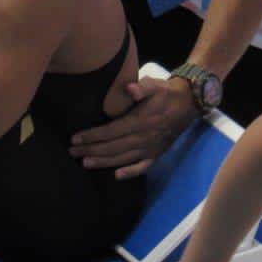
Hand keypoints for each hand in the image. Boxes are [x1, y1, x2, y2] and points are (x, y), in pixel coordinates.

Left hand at [70, 76, 197, 179]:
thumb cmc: (166, 92)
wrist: (189, 103)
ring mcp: (151, 148)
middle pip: (112, 147)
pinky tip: (117, 176)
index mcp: (139, 121)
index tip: (75, 138)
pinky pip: (143, 167)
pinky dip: (131, 173)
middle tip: (72, 152)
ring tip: (85, 163)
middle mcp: (143, 138)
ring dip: (103, 162)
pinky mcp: (157, 153)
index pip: (110, 131)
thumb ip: (141, 87)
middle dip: (91, 150)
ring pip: (123, 158)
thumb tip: (129, 88)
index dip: (92, 136)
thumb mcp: (155, 85)